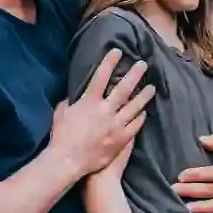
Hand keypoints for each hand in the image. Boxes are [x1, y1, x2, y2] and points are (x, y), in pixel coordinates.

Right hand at [50, 49, 154, 176]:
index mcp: (89, 101)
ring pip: (135, 106)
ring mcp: (116, 125)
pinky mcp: (121, 139)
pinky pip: (135, 125)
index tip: (118, 52)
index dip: (110, 62)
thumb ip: (70, 102)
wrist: (68, 161)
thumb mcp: (61, 113)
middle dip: (135, 74)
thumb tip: (74, 97)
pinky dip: (141, 117)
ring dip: (144, 95)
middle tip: (144, 65)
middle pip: (124, 88)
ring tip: (152, 87)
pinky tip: (144, 112)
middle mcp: (105, 110)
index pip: (101, 76)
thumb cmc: (61, 137)